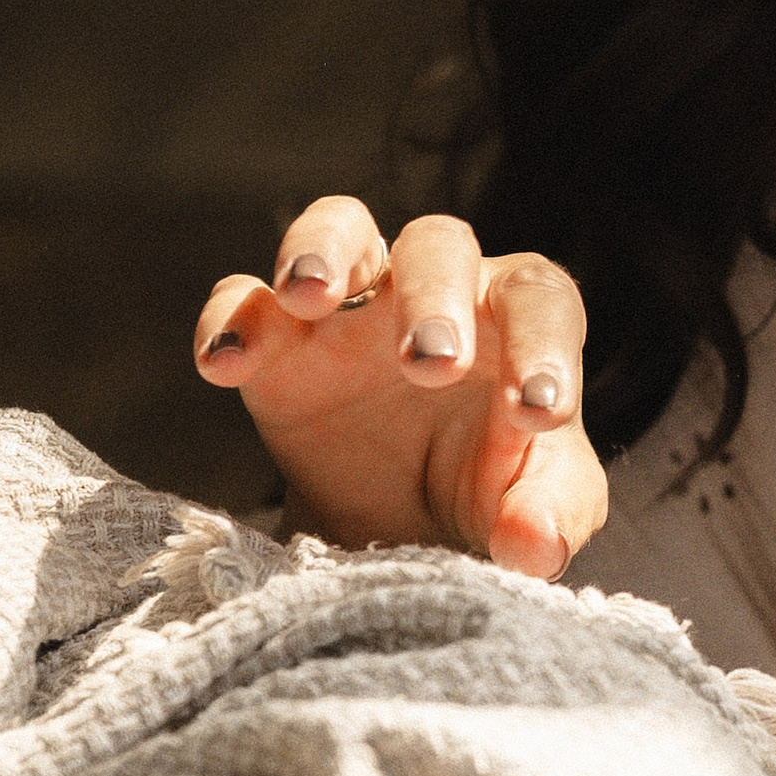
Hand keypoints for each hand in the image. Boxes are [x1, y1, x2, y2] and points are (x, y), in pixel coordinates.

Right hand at [194, 200, 606, 579]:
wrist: (402, 520)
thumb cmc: (490, 484)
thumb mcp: (536, 502)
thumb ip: (551, 512)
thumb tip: (538, 546)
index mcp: (515, 318)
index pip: (540, 302)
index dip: (543, 348)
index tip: (536, 415)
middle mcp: (438, 289)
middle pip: (438, 247)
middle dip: (433, 298)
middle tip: (430, 363)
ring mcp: (350, 308)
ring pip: (340, 229)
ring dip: (323, 249)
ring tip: (308, 294)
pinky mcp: (277, 345)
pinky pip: (243, 302)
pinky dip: (231, 321)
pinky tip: (225, 365)